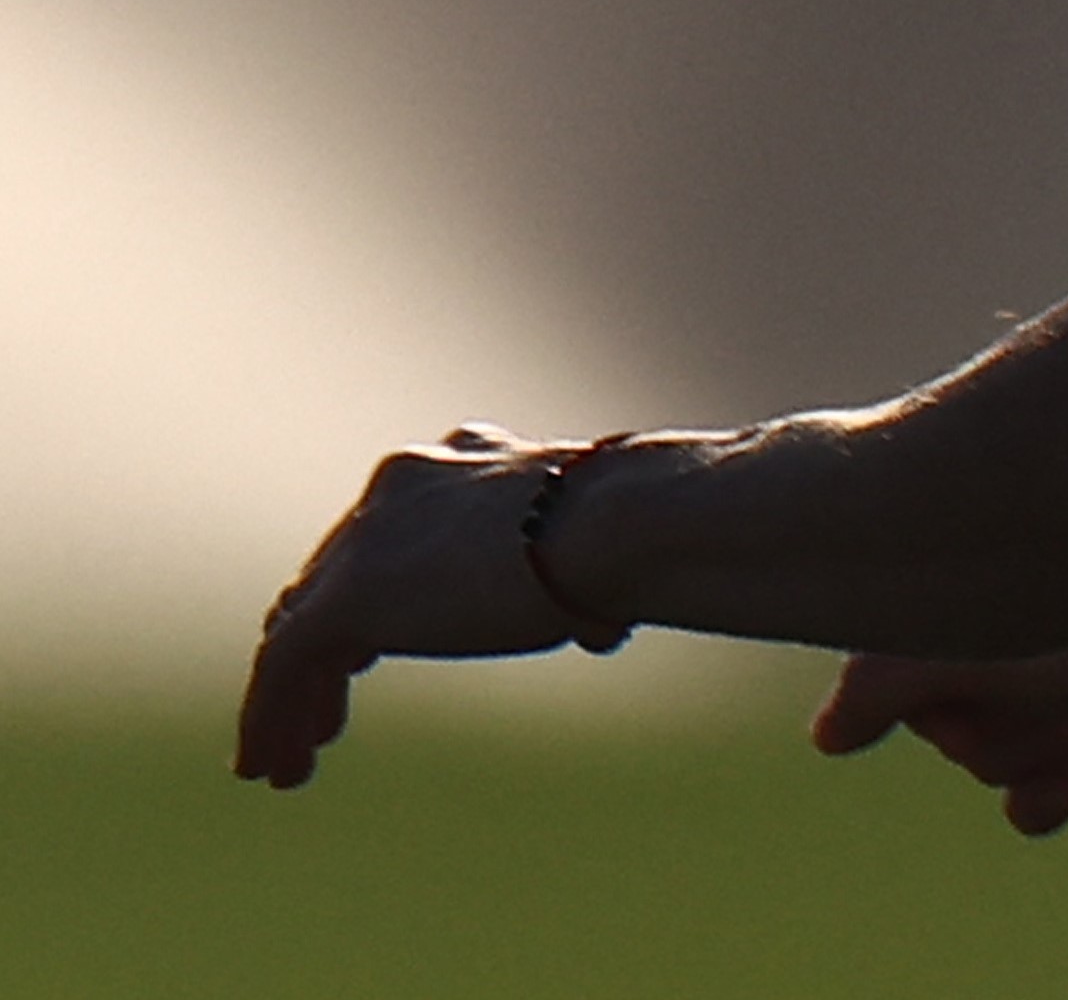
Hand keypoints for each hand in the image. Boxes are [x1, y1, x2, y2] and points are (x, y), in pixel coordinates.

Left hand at [237, 429, 614, 787]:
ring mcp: (366, 540)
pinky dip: (270, 717)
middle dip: (318, 652)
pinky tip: (274, 767)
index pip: (386, 532)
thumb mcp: (595, 550)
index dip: (371, 597)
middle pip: (329, 578)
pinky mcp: (347, 595)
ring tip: (283, 762)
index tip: (366, 656)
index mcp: (460, 458)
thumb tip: (602, 629)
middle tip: (319, 715)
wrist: (617, 526)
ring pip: (296, 628)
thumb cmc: (638, 536)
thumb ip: (568, 580)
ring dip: (286, 698)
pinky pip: (283, 667)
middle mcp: (398, 487)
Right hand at [816, 577, 1067, 836]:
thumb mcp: (989, 638)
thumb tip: (827, 739)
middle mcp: (1006, 630)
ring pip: (986, 759)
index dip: (908, 679)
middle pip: (938, 718)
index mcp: (977, 578)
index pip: (887, 655)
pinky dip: (1044, 795)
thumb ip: (889, 678)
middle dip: (989, 718)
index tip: (952, 663)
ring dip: (1035, 749)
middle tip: (1059, 681)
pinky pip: (1027, 796)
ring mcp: (1050, 684)